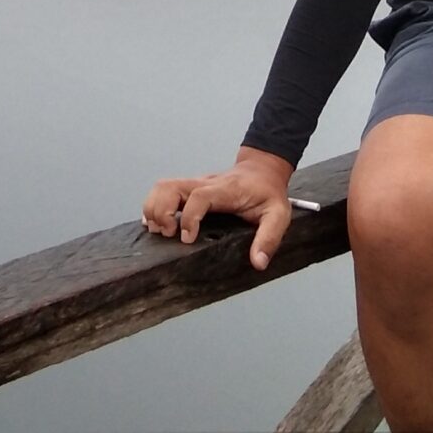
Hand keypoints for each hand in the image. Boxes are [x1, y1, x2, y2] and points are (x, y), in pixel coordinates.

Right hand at [142, 148, 295, 270]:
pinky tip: (157, 224)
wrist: (262, 170)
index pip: (198, 197)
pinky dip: (154, 206)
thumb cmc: (268, 192)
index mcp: (226, 190)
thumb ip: (269, 238)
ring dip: (154, 208)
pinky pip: (163, 190)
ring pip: (162, 186)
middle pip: (170, 186)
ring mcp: (194, 184)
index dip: (189, 218)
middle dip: (160, 211)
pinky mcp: (189, 188)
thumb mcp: (278, 215)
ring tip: (160, 231)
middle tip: (167, 234)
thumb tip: (258, 262)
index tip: (187, 238)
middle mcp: (205, 184)